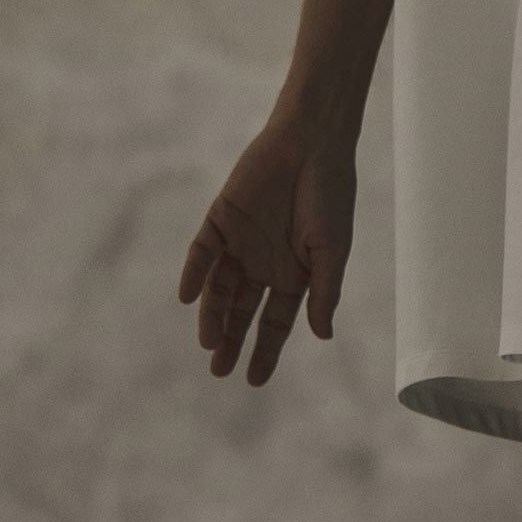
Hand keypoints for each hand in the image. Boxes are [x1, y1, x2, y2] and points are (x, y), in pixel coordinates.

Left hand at [177, 117, 356, 383]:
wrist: (313, 140)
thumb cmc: (330, 192)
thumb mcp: (332, 247)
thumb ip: (324, 290)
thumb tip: (323, 336)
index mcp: (294, 273)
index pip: (275, 321)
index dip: (265, 350)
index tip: (253, 380)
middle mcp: (263, 262)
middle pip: (242, 311)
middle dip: (230, 340)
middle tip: (219, 370)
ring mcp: (240, 242)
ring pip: (219, 288)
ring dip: (212, 314)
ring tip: (208, 341)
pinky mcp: (221, 219)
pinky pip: (202, 252)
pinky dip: (193, 274)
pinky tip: (188, 297)